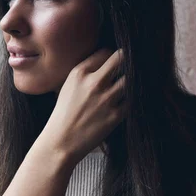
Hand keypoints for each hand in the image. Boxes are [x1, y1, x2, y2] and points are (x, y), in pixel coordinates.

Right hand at [39, 49, 126, 163]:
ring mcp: (106, 99)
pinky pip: (133, 100)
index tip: (116, 64)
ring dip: (133, 81)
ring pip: (131, 79)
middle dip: (128, 61)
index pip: (106, 52)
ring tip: (133, 85)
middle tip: (131, 68)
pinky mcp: (115, 115)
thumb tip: (106, 62)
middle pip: (122, 58)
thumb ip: (85, 72)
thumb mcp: (67, 86)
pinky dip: (134, 99)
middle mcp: (93, 82)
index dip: (113, 57)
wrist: (61, 142)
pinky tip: (130, 100)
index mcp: (79, 73)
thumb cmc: (64, 115)